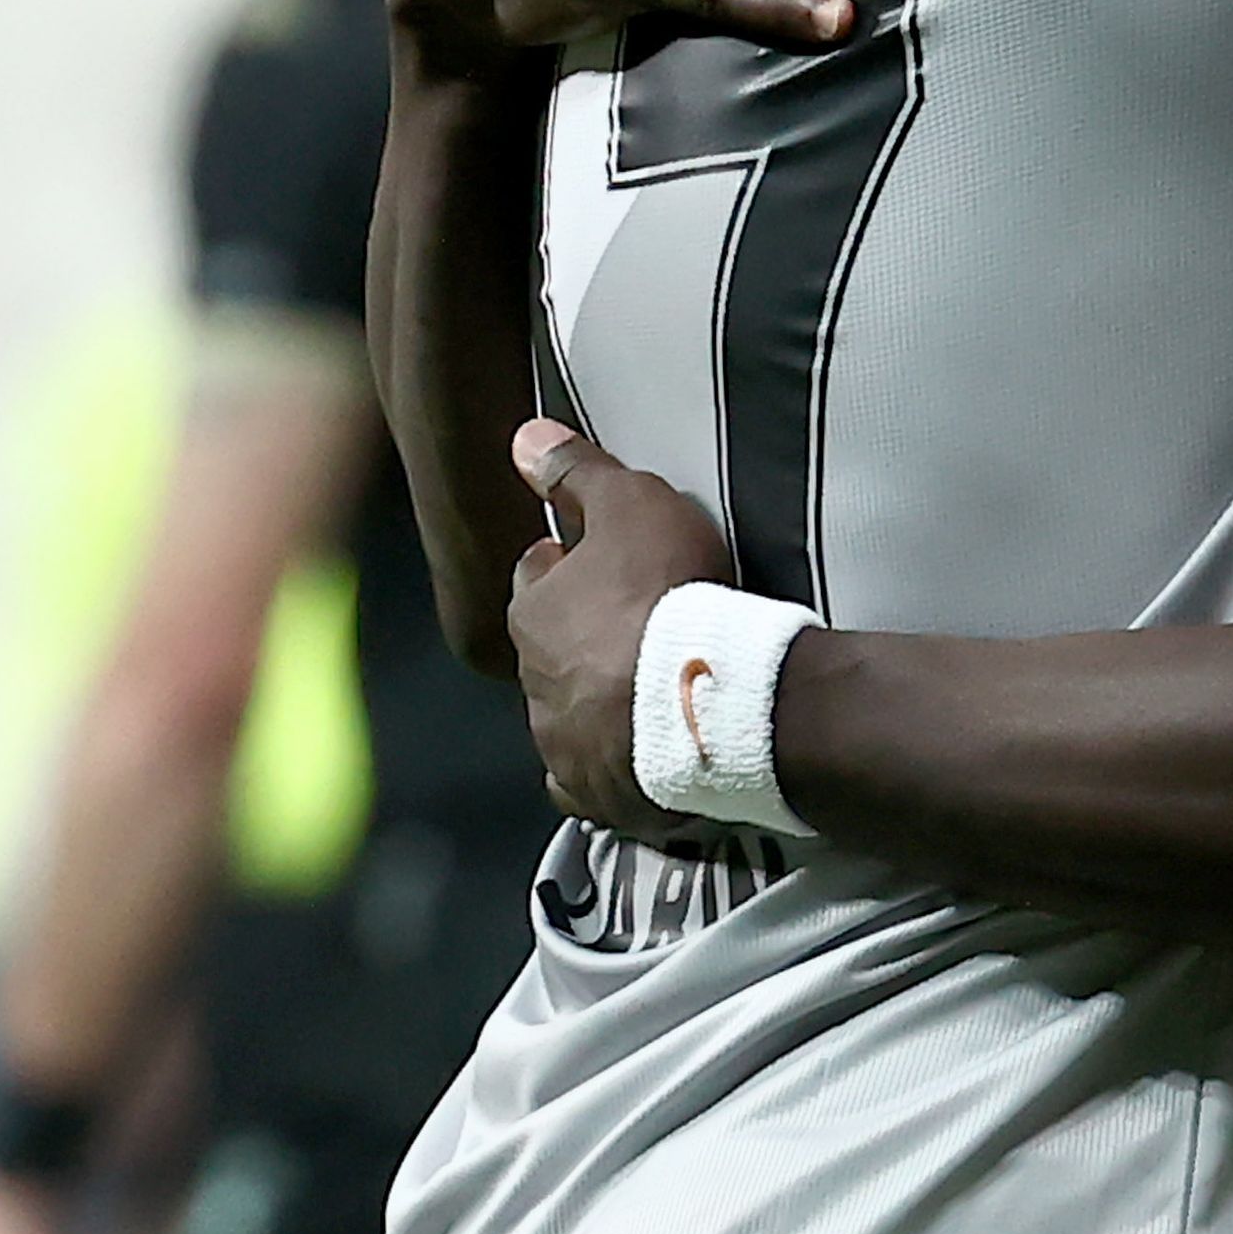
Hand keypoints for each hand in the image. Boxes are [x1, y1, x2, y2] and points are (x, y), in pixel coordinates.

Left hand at [505, 419, 738, 836]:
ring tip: (643, 691)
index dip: (571, 564)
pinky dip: (605, 770)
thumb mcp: (630, 504)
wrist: (708, 703)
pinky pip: (588, 783)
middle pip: (551, 649)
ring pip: (567, 716)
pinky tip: (633, 760)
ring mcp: (564, 745)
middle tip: (633, 625)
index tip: (602, 561)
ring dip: (595, 702)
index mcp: (534, 613)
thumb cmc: (669, 596)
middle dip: (580, 638)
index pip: (538, 577)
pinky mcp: (599, 794)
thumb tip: (524, 439)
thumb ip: (578, 471)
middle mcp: (535, 683)